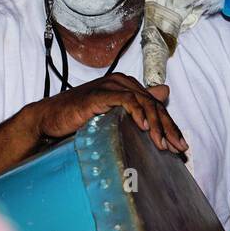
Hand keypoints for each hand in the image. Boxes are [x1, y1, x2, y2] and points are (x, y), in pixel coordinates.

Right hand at [30, 73, 187, 152]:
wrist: (50, 119)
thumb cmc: (79, 118)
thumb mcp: (113, 114)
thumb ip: (138, 104)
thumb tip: (165, 91)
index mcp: (127, 86)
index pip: (155, 106)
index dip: (169, 126)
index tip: (180, 147)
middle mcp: (121, 82)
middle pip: (153, 104)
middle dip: (168, 128)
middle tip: (179, 148)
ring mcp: (110, 86)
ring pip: (142, 102)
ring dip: (156, 124)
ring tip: (163, 144)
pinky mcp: (99, 94)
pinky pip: (123, 100)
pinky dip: (136, 112)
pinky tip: (143, 127)